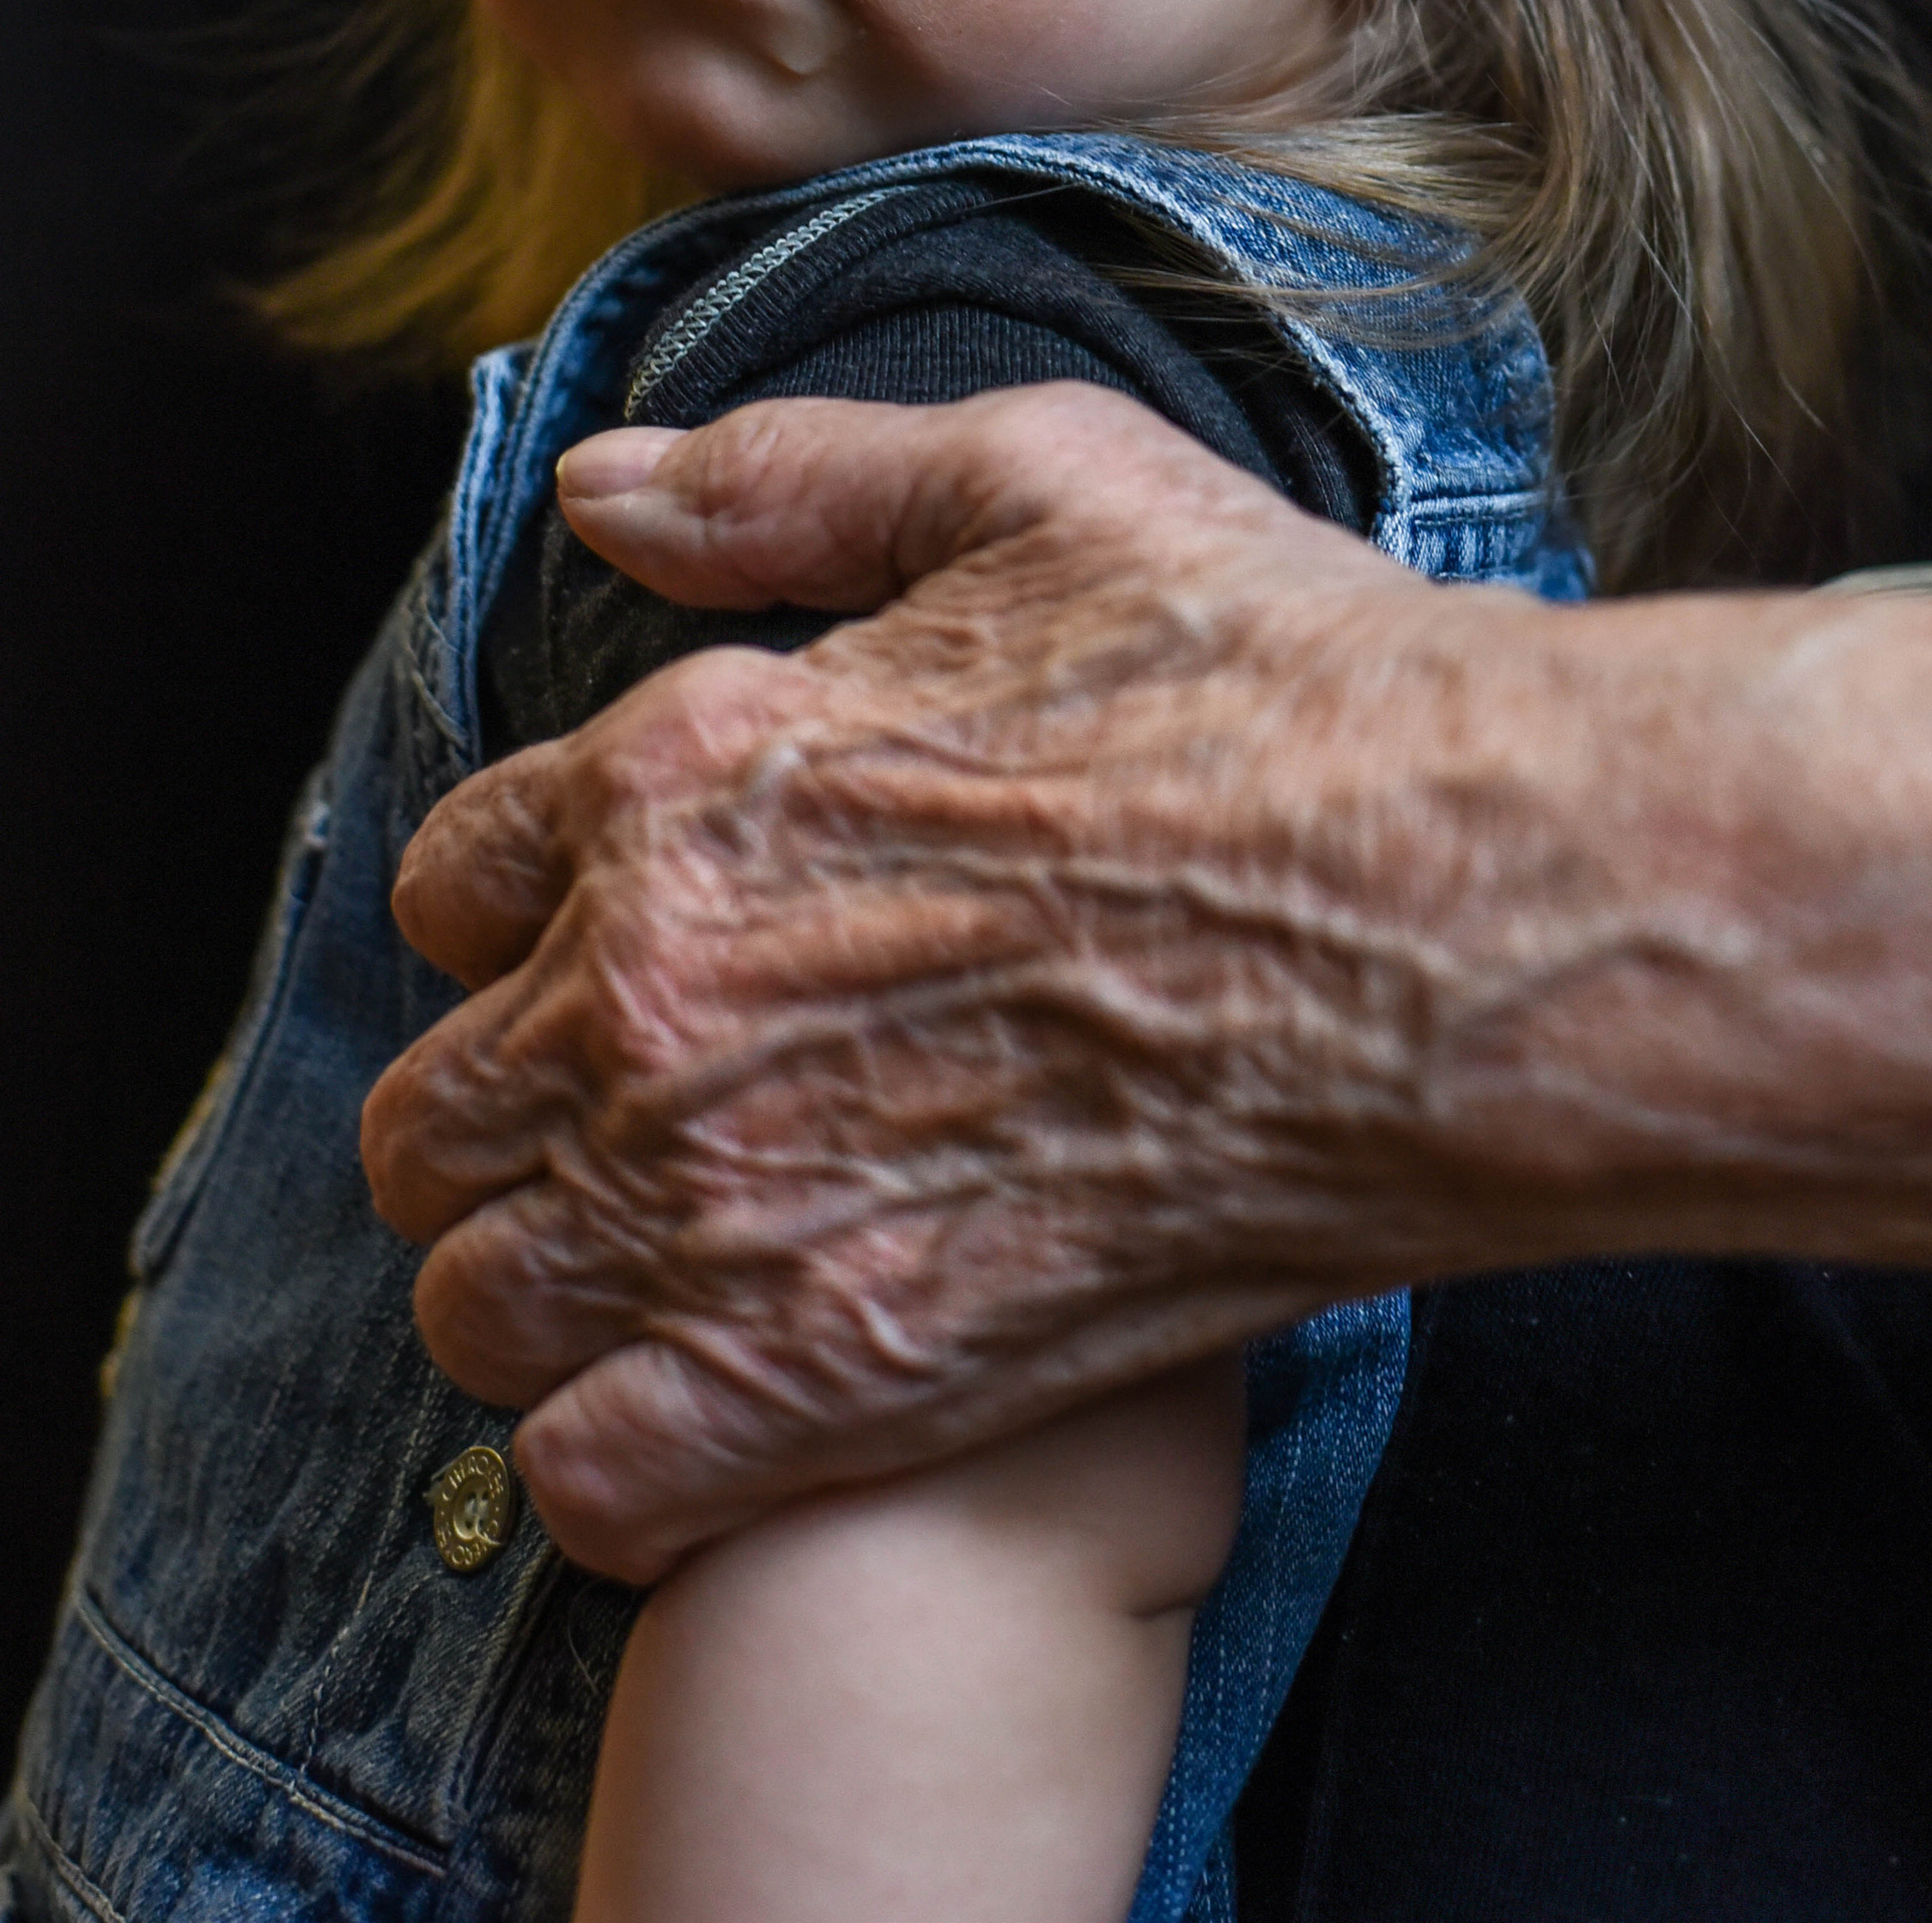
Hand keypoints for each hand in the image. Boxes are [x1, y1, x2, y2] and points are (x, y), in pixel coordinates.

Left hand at [362, 388, 1497, 1578]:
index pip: (449, 878)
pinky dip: (629, 1458)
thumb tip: (604, 486)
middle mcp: (659, 992)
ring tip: (673, 1274)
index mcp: (684, 776)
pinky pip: (591, 1481)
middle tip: (644, 1118)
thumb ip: (789, 482)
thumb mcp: (1039, 484)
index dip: (523, 911)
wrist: (1470, 923)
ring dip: (550, 1290)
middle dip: (508, 1113)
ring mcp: (734, 1202)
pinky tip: (729, 1401)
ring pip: (478, 1305)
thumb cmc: (1282, 690)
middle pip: (429, 1113)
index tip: (614, 938)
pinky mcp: (841, 1381)